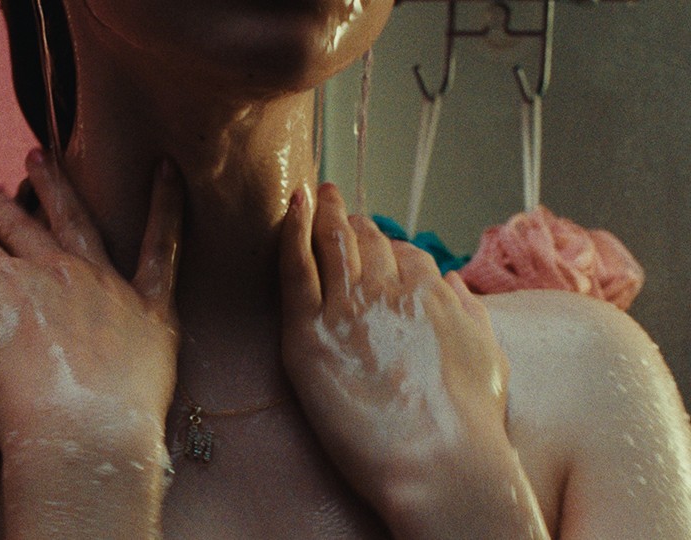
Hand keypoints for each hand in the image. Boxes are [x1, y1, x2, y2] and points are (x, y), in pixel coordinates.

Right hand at [0, 150, 182, 448]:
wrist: (80, 437)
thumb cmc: (10, 409)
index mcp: (3, 284)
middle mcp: (53, 271)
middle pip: (20, 229)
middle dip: (1, 209)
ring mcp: (104, 283)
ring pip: (77, 221)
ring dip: (57, 188)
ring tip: (42, 160)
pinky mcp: (148, 304)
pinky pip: (162, 246)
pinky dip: (166, 206)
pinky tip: (167, 171)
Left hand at [279, 184, 546, 537]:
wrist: (439, 461)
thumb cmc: (470, 424)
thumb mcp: (488, 358)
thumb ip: (469, 314)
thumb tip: (453, 283)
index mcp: (431, 294)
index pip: (405, 254)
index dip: (388, 246)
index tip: (375, 243)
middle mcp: (390, 290)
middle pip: (367, 241)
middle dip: (353, 221)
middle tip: (336, 205)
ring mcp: (348, 307)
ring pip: (332, 243)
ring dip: (322, 212)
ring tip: (313, 195)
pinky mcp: (309, 332)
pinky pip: (295, 266)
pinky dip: (291, 230)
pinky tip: (289, 206)